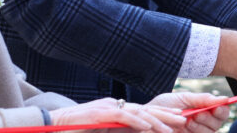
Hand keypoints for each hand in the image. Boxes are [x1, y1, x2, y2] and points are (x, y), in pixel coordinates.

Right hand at [49, 97, 185, 131]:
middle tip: (184, 120)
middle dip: (166, 115)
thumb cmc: (74, 130)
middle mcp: (114, 106)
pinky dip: (138, 122)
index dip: (161, 115)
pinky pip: (124, 118)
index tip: (178, 118)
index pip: (143, 111)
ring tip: (173, 127)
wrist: (52, 124)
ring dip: (157, 121)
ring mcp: (108, 108)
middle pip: (146, 110)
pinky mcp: (100, 114)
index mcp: (115, 110)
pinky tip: (150, 128)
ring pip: (139, 113)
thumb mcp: (101, 131)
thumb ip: (117, 130)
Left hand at [149, 92, 229, 132]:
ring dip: (200, 126)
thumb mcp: (183, 98)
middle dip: (209, 119)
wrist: (145, 118)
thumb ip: (202, 99)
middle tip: (198, 114)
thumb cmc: (164, 106)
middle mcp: (202, 123)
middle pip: (217, 125)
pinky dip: (195, 131)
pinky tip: (185, 126)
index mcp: (203, 110)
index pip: (221, 113)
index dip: (222, 110)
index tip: (217, 107)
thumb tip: (223, 99)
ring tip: (188, 120)